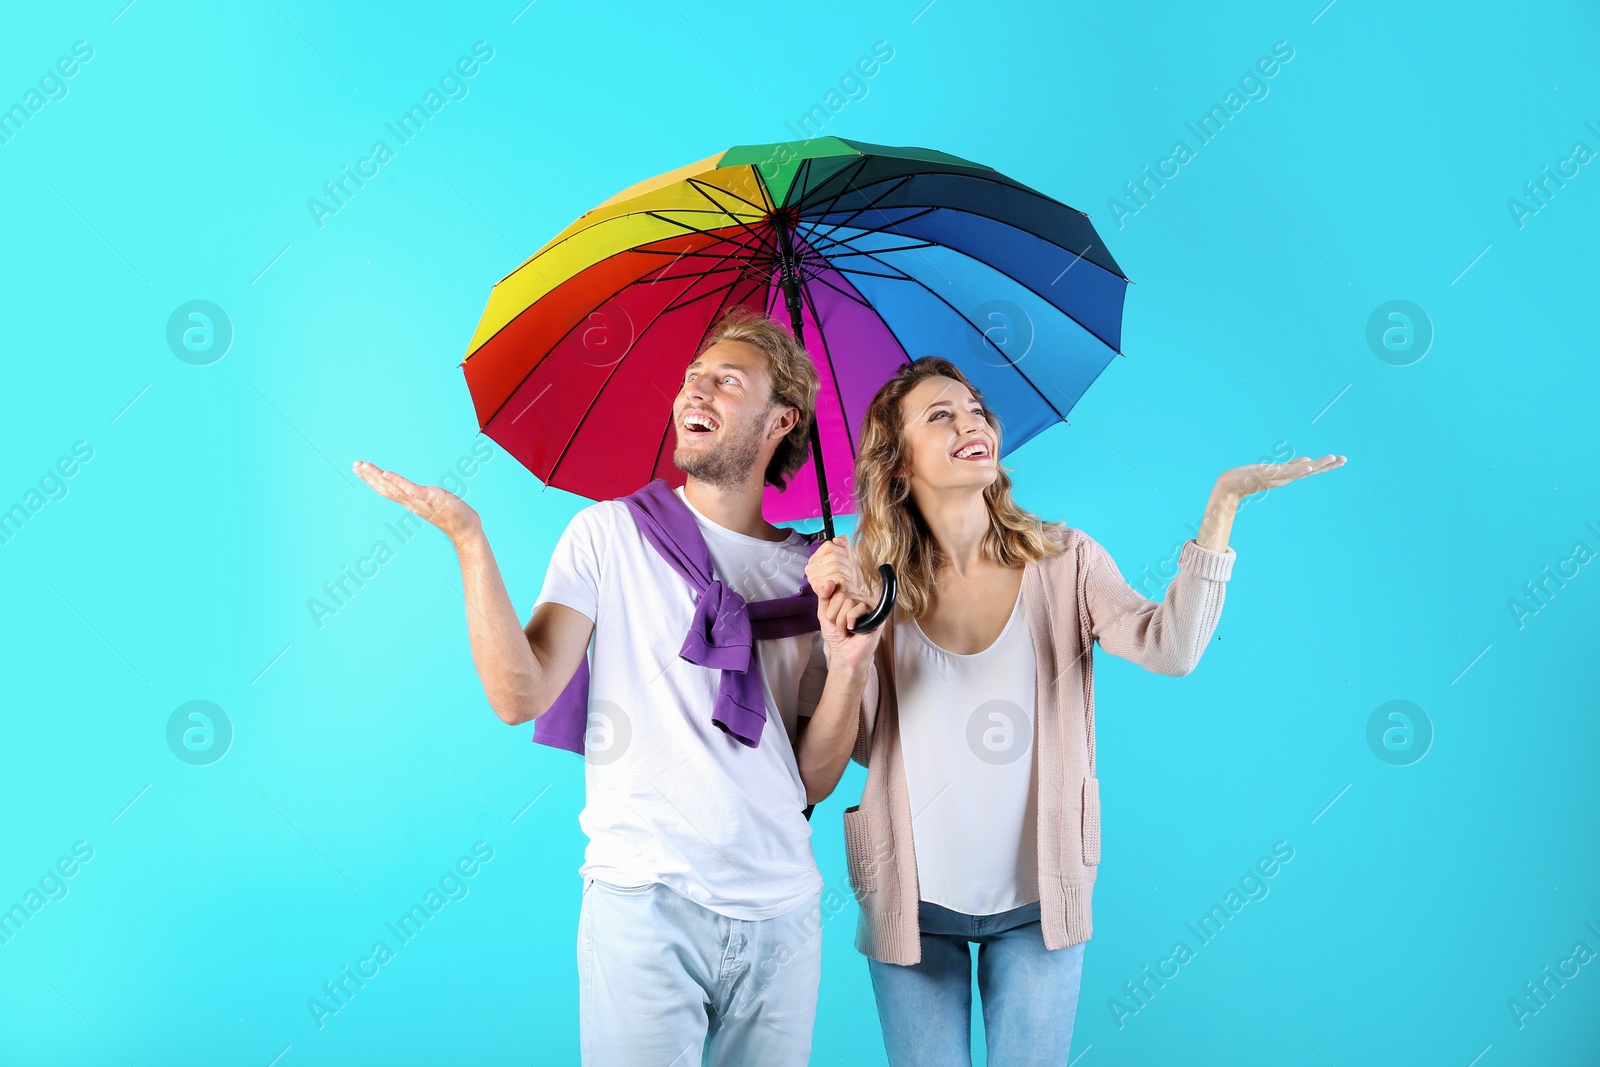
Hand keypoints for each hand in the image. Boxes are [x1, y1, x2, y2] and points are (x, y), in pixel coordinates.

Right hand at [353, 460, 481, 542]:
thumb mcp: (431, 502)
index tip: (359, 469)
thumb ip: (421, 496)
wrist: (466, 529)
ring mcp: (420, 501)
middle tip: (355, 465)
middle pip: (385, 488)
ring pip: (394, 488)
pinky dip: (398, 482)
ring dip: (377, 477)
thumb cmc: (452, 515)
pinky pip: (411, 490)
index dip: (372, 480)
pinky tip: (387, 473)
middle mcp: (411, 502)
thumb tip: (413, 490)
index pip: (386, 490)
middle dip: (369, 477)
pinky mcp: (431, 498)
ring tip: (364, 465)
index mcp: (410, 502)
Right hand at [805, 535, 866, 601]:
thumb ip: (843, 544)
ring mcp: (814, 580)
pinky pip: (824, 587)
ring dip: (847, 574)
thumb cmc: (844, 575)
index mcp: (814, 558)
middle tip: (848, 572)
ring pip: (836, 568)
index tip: (846, 559)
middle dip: (846, 564)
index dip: (842, 551)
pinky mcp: (819, 592)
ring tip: (847, 579)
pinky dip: (828, 587)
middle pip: (834, 557)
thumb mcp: (845, 557)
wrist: (846, 594)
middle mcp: (811, 568)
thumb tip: (837, 539)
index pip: (829, 546)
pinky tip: (832, 585)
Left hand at [806, 536, 882, 669]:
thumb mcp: (824, 614)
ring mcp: (869, 605)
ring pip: (848, 602)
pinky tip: (855, 629)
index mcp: (849, 595)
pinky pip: (858, 608)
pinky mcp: (877, 613)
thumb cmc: (836, 635)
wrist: (844, 654)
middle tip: (839, 626)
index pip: (838, 583)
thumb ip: (824, 596)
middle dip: (834, 615)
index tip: (829, 614)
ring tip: (846, 629)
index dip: (830, 597)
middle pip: (840, 595)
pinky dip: (851, 621)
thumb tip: (830, 582)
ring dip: (841, 621)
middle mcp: (860, 598)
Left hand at [1215, 454, 1345, 500]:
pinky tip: (1308, 466)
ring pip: (1301, 471)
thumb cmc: (1250, 478)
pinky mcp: (1268, 475)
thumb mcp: (1273, 470)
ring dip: (1317, 465)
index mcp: (1287, 476)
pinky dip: (1297, 469)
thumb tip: (1308, 460)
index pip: (1310, 469)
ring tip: (1333, 458)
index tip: (1341, 460)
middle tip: (1345, 460)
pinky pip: (1286, 472)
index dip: (1325, 465)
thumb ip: (1291, 466)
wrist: (1230, 486)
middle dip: (1328, 466)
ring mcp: (1277, 477)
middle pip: (1311, 470)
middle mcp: (1285, 478)